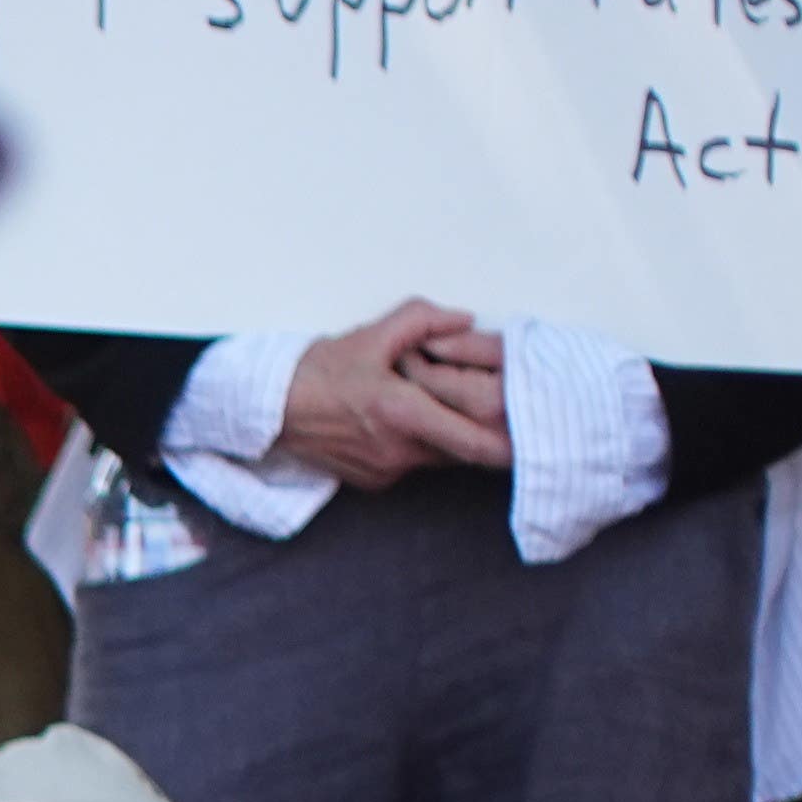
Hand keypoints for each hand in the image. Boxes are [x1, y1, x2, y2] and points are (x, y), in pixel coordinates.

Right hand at [270, 303, 509, 487]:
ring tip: (433, 407)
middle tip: (499, 411)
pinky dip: (417, 444)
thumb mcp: (370, 335)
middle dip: (481, 431)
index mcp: (402, 413)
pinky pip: (412, 463)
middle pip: (463, 449)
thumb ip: (423, 320)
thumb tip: (464, 320)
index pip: (474, 442)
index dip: (510, 446)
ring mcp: (386, 471)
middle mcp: (399, 450)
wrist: (266, 411)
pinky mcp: (374, 481)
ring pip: (439, 456)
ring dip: (447, 435)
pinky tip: (397, 423)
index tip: (534, 443)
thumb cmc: (314, 373)